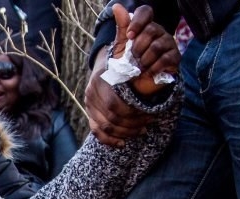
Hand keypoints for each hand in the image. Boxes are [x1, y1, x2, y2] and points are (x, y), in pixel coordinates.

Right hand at [85, 4, 178, 145]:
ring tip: (141, 130)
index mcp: (100, 82)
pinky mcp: (90, 117)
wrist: (103, 70)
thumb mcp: (121, 44)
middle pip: (113, 118)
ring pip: (106, 127)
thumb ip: (124, 30)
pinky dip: (110, 140)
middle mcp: (91, 95)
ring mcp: (89, 107)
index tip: (150, 115)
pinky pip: (98, 133)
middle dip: (132, 123)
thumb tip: (122, 7)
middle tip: (148, 123)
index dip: (135, 114)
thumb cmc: (118, 59)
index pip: (117, 105)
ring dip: (125, 132)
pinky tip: (123, 143)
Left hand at [116, 4, 179, 96]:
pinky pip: (165, 59)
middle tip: (133, 58)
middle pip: (151, 30)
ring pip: (157, 46)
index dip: (137, 22)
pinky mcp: (175, 58)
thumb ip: (122, 27)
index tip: (129, 36)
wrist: (134, 86)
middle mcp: (159, 32)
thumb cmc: (128, 64)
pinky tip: (148, 73)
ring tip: (140, 67)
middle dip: (137, 47)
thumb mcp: (121, 46)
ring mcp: (169, 44)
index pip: (145, 12)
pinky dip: (153, 68)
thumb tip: (116, 6)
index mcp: (146, 27)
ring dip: (144, 60)